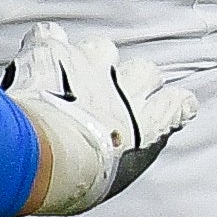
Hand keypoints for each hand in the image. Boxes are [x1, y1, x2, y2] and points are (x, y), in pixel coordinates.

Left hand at [1, 26, 193, 214]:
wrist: (40, 157)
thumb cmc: (74, 180)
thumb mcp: (111, 179)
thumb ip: (121, 155)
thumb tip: (113, 153)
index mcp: (146, 126)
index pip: (178, 104)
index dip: (173, 104)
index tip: (169, 108)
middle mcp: (124, 91)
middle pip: (144, 70)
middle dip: (131, 79)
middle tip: (111, 94)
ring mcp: (88, 68)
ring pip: (102, 48)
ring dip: (89, 59)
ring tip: (71, 74)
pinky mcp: (51, 54)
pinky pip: (51, 36)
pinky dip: (46, 43)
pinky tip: (38, 51)